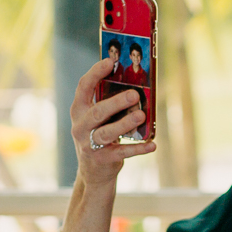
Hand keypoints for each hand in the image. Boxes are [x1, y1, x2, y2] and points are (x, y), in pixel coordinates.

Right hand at [69, 58, 154, 183]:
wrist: (93, 170)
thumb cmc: (100, 133)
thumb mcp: (99, 117)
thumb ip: (109, 102)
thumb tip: (135, 84)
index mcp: (79, 110)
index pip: (83, 87)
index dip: (95, 73)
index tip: (110, 61)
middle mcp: (80, 126)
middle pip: (97, 112)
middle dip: (116, 102)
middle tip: (134, 94)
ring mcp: (89, 144)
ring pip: (106, 132)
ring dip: (125, 124)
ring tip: (141, 116)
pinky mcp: (102, 159)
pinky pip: (122, 152)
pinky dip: (138, 149)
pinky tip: (152, 144)